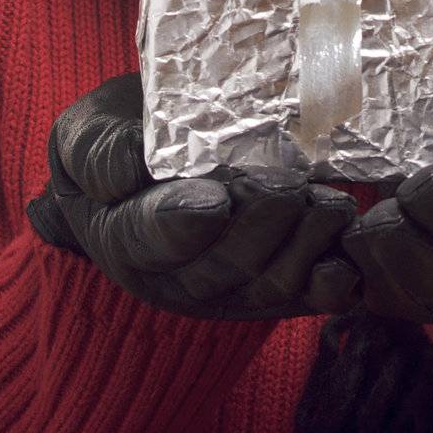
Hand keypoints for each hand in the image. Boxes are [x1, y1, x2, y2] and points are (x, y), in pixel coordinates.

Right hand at [26, 72, 361, 319]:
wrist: (149, 160)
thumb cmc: (118, 141)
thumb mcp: (84, 134)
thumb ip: (99, 151)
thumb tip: (129, 170)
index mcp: (121, 238)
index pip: (149, 238)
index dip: (181, 222)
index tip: (213, 199)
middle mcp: (174, 278)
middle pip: (220, 267)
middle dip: (260, 228)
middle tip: (289, 185)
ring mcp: (226, 289)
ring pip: (267, 285)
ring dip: (304, 249)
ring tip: (330, 205)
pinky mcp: (271, 289)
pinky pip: (302, 299)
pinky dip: (329, 285)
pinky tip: (348, 261)